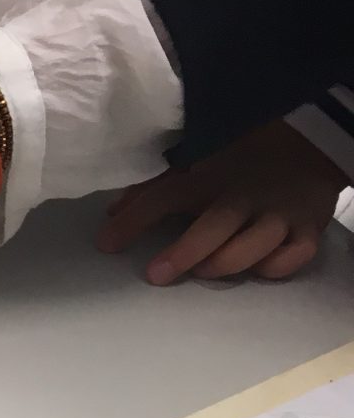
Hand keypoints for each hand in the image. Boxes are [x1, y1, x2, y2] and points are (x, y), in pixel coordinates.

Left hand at [97, 120, 347, 284]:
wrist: (311, 143)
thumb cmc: (240, 160)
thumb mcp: (196, 165)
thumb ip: (154, 190)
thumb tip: (112, 214)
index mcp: (211, 177)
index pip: (167, 196)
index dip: (135, 220)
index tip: (106, 244)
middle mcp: (245, 196)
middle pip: (216, 226)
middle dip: (185, 252)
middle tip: (156, 274)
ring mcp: (279, 213)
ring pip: (254, 245)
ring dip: (225, 263)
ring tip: (203, 271)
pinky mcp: (309, 227)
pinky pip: (294, 255)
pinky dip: (275, 267)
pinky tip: (256, 270)